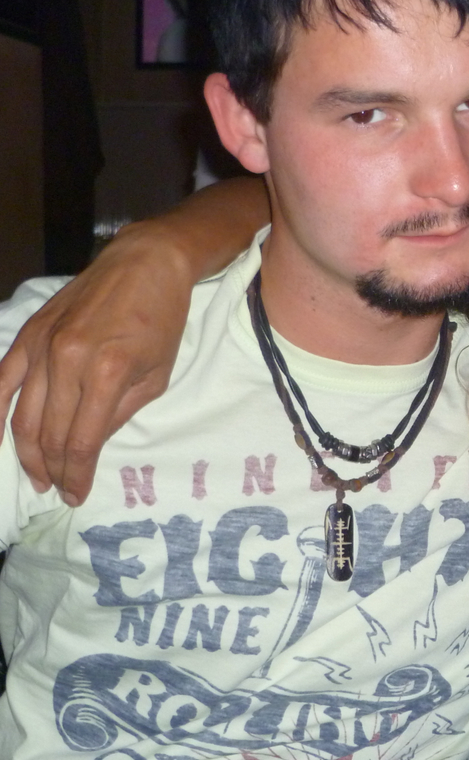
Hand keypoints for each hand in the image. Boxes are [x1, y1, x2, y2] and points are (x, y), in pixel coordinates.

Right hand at [0, 222, 193, 503]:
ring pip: (22, 414)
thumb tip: (90, 445)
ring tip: (38, 476)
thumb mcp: (156, 375)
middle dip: (53, 470)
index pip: (82, 440)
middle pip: (49, 433)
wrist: (145, 264)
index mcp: (108, 373)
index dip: (77, 475)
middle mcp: (69, 360)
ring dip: (27, 453)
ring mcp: (44, 345)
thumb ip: (120, 413)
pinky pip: (2, 380)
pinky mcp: (30, 333)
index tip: (77, 496)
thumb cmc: (162, 320)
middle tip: (59, 490)